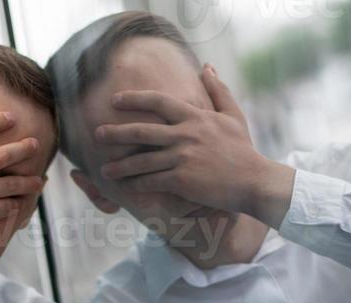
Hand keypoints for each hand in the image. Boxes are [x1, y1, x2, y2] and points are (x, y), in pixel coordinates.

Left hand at [95, 65, 294, 227]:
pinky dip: (136, 184)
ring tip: (104, 171)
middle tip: (97, 134)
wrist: (253, 180)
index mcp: (195, 116)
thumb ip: (217, 91)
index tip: (115, 100)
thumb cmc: (242, 149)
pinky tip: (126, 186)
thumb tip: (207, 67)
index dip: (134, 99)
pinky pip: (152, 181)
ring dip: (120, 166)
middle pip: (141, 131)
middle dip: (116, 133)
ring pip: (142, 161)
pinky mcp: (182, 180)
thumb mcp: (233, 115)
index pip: (158, 101)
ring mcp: (183, 157)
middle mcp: (186, 134)